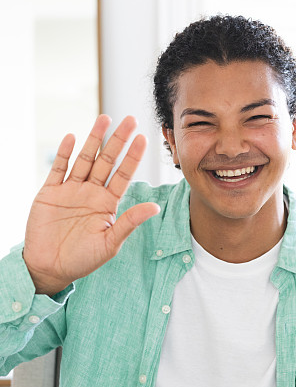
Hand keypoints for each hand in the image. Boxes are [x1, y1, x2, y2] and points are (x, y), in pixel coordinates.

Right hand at [23, 114, 159, 295]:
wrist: (50, 267)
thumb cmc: (83, 259)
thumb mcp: (110, 243)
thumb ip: (130, 222)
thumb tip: (155, 207)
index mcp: (108, 203)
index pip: (124, 175)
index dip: (133, 157)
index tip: (144, 139)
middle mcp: (91, 192)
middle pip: (107, 161)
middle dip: (118, 140)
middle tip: (130, 120)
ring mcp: (71, 190)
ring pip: (84, 159)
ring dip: (94, 139)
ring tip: (104, 119)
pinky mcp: (50, 192)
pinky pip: (58, 168)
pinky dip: (64, 153)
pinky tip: (71, 138)